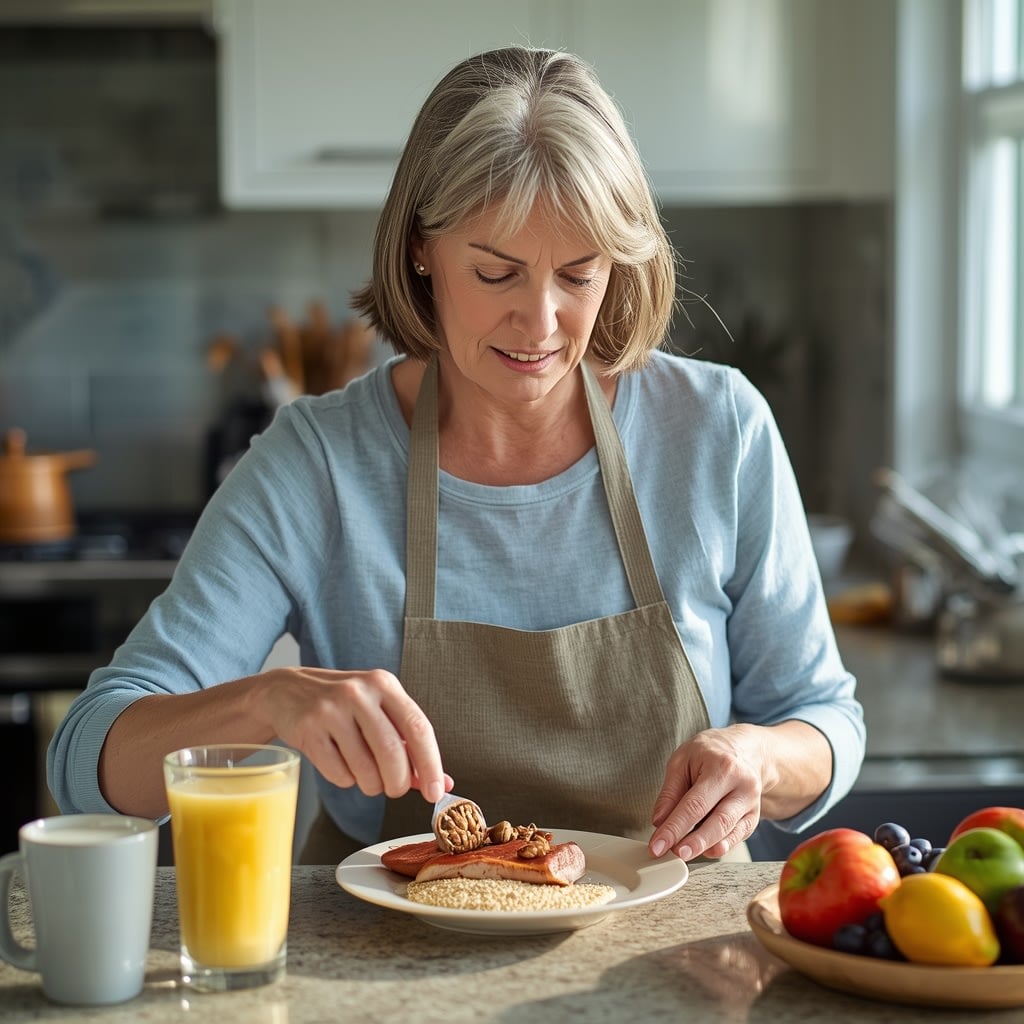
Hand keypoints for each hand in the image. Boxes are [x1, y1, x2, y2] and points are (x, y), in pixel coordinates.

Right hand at [258, 666, 450, 803]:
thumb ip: (410, 747)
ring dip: (371, 785)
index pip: (418, 727)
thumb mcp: (379, 713)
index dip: (430, 764)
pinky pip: (339, 774)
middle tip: (395, 790)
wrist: (287, 692)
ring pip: (365, 769)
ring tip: (364, 774)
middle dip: (398, 783)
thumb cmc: (344, 706)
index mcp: (384, 684)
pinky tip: (339, 762)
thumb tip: (441, 784)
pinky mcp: (308, 729)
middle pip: (392, 753)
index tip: (436, 792)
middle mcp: (359, 693)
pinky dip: (345, 779)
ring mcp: (331, 709)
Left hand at [648, 725, 765, 860]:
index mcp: (722, 768)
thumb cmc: (709, 752)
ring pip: (729, 832)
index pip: (695, 805)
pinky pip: (738, 836)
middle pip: (717, 822)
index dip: (674, 828)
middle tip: (673, 854)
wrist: (745, 749)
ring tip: (683, 855)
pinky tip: (706, 851)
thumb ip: (670, 791)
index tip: (657, 845)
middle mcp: (743, 786)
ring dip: (705, 847)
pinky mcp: (754, 816)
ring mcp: (751, 803)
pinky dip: (721, 846)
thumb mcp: (683, 760)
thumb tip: (659, 822)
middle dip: (694, 843)